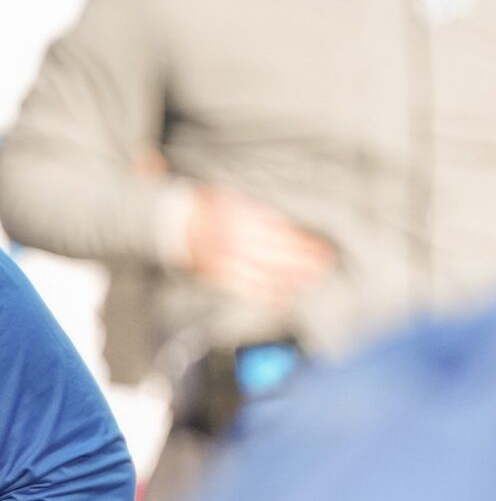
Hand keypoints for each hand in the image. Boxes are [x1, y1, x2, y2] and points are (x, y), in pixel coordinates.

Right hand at [182, 186, 335, 311]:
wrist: (176, 226)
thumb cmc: (212, 210)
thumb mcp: (237, 201)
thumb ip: (262, 213)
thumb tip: (294, 229)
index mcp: (243, 219)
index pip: (283, 235)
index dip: (305, 245)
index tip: (323, 250)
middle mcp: (237, 241)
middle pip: (278, 256)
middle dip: (304, 264)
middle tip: (324, 267)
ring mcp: (227, 262)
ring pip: (265, 275)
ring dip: (290, 281)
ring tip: (310, 282)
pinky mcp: (218, 277)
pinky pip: (246, 290)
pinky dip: (267, 296)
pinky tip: (283, 299)